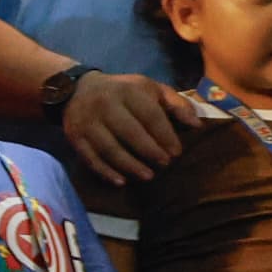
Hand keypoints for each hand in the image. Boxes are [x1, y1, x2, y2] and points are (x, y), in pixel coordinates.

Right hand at [59, 69, 188, 183]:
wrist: (77, 89)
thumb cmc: (124, 92)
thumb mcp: (151, 89)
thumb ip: (176, 104)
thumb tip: (197, 125)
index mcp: (128, 90)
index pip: (150, 116)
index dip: (165, 136)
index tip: (176, 152)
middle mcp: (105, 103)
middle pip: (130, 132)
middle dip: (150, 151)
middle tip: (164, 164)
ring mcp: (87, 121)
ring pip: (109, 148)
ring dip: (130, 165)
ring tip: (148, 176)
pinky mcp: (74, 135)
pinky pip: (90, 157)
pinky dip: (105, 172)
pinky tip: (121, 181)